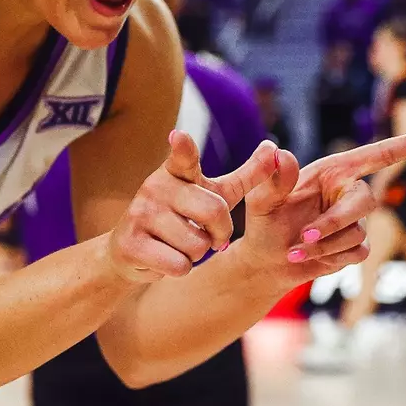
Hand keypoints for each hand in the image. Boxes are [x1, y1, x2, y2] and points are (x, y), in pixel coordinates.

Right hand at [107, 131, 280, 282]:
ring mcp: (140, 215)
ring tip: (179, 246)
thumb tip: (275, 147)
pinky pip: (179, 266)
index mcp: (175, 173)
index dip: (183, 148)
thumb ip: (245, 174)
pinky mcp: (130, 245)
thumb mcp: (214, 194)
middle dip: (219, 233)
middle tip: (206, 235)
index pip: (183, 158)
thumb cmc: (181, 217)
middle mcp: (154, 188)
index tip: (180, 136)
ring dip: (196, 255)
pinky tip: (164, 259)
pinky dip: (179, 269)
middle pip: (214, 212)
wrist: (130, 251)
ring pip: (197, 245)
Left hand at [228, 127, 405, 294]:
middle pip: (366, 201)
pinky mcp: (355, 246)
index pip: (377, 154)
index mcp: (333, 171)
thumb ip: (273, 179)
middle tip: (305, 235)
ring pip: (358, 232)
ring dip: (325, 244)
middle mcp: (348, 192)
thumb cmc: (264, 223)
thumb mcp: (262, 200)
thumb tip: (277, 151)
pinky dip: (329, 257)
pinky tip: (305, 258)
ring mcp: (355, 220)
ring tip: (295, 248)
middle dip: (336, 221)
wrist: (266, 260)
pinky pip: (357, 252)